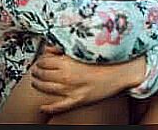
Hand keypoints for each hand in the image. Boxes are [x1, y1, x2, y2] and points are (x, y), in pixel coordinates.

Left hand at [30, 46, 145, 113]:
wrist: (121, 71)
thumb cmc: (104, 58)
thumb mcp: (83, 49)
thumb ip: (64, 48)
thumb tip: (49, 49)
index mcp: (67, 62)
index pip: (43, 62)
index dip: (40, 60)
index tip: (40, 60)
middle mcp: (67, 77)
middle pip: (42, 75)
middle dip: (36, 72)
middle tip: (36, 70)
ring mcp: (72, 90)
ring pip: (46, 89)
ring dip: (38, 85)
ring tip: (36, 82)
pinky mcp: (78, 100)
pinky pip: (59, 107)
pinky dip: (49, 108)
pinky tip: (43, 107)